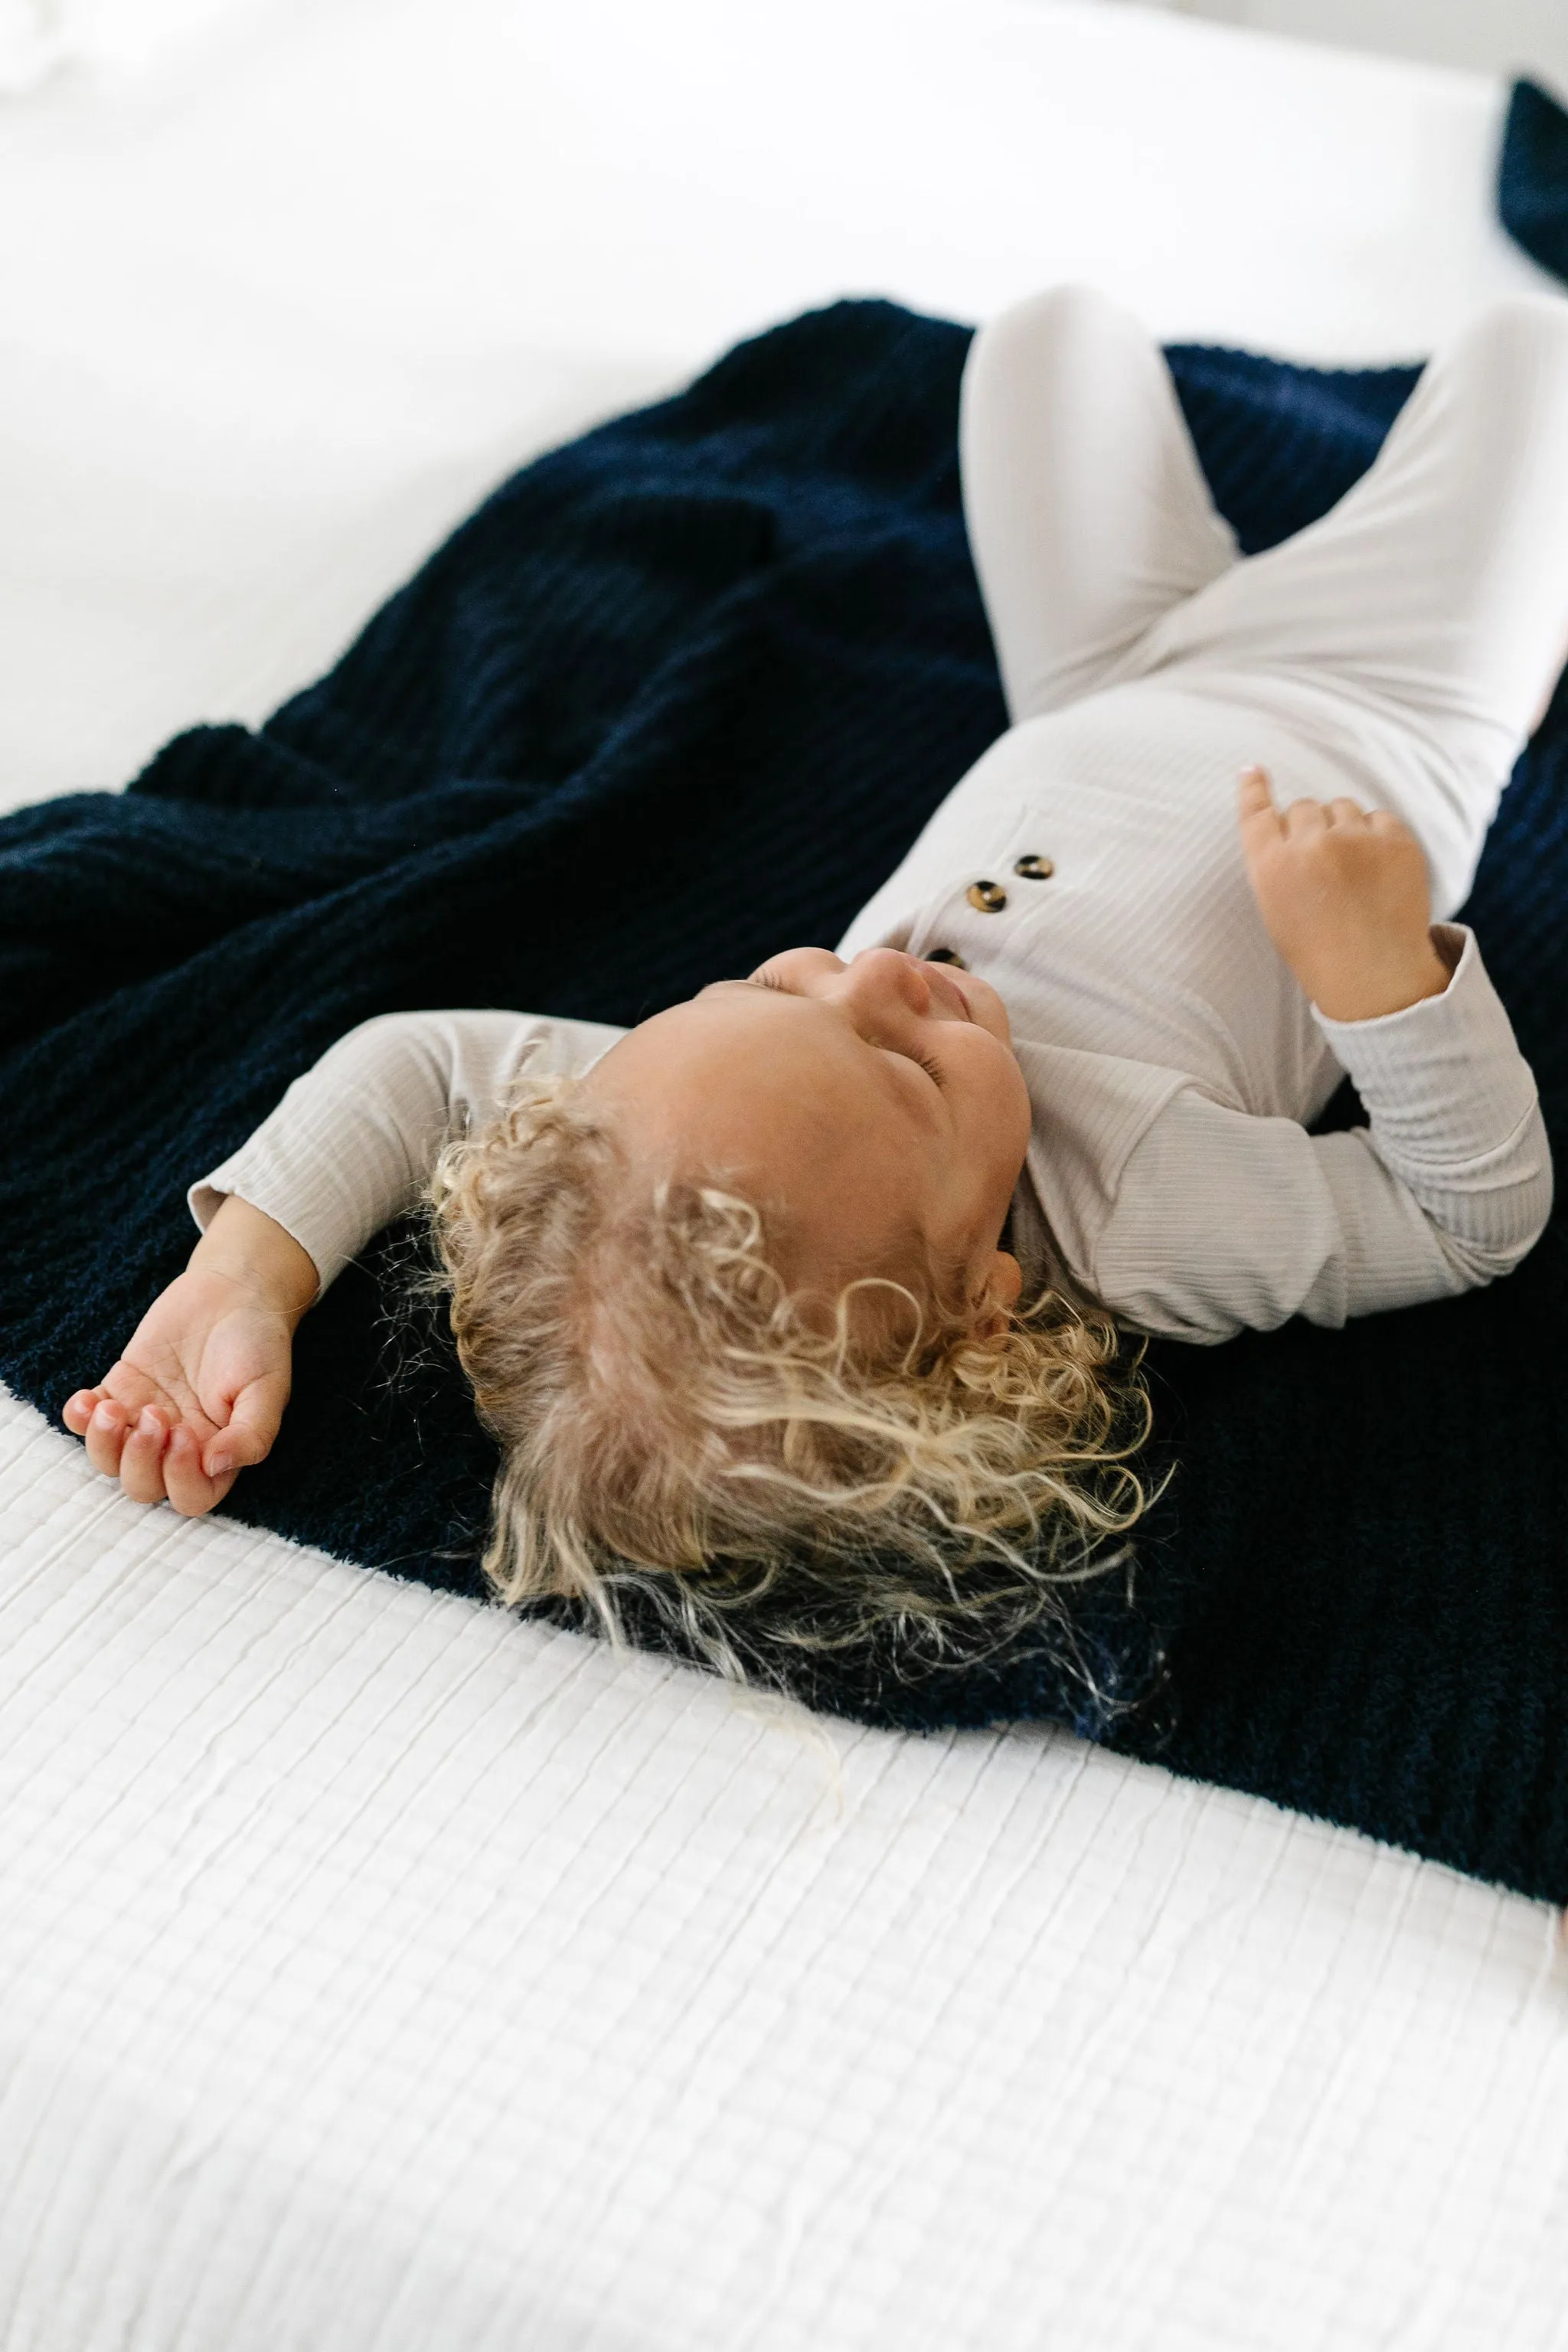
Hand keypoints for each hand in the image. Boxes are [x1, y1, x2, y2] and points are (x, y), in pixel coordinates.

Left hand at [63, 1197, 317, 1516]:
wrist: (233, 1291)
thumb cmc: (258, 1342)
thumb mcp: (268, 1390)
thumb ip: (251, 1435)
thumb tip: (215, 1467)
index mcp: (217, 1453)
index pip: (191, 1498)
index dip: (180, 1479)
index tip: (186, 1434)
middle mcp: (179, 1445)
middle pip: (144, 1487)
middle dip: (140, 1459)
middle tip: (154, 1415)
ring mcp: (145, 1419)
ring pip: (109, 1461)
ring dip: (103, 1444)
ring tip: (113, 1408)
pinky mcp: (121, 1389)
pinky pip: (84, 1421)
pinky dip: (77, 1418)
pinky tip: (88, 1399)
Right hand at [1237, 766, 1451, 1022]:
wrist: (1375, 977)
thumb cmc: (1319, 950)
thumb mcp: (1277, 910)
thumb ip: (1274, 864)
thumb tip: (1282, 821)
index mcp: (1272, 868)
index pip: (1257, 813)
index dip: (1253, 788)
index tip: (1254, 770)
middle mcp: (1311, 847)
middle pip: (1304, 807)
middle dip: (1310, 826)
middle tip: (1324, 864)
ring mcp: (1357, 841)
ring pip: (1342, 807)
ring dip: (1344, 827)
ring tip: (1353, 869)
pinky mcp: (1396, 842)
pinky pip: (1380, 817)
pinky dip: (1377, 835)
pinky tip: (1377, 869)